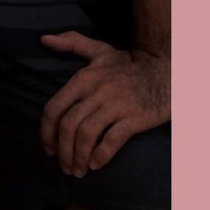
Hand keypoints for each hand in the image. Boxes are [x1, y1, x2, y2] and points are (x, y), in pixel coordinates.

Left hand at [38, 32, 168, 176]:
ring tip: (78, 170)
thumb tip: (43, 39)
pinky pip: (112, 140)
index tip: (48, 148)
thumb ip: (71, 43)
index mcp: (84, 77)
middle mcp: (97, 91)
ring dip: (78, 157)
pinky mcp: (135, 117)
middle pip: (68, 126)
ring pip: (86, 135)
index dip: (46, 132)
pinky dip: (101, 156)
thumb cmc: (130, 64)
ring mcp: (116, 104)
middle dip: (62, 151)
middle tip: (64, 166)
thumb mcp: (100, 50)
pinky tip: (96, 165)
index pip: (54, 108)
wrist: (166, 70)